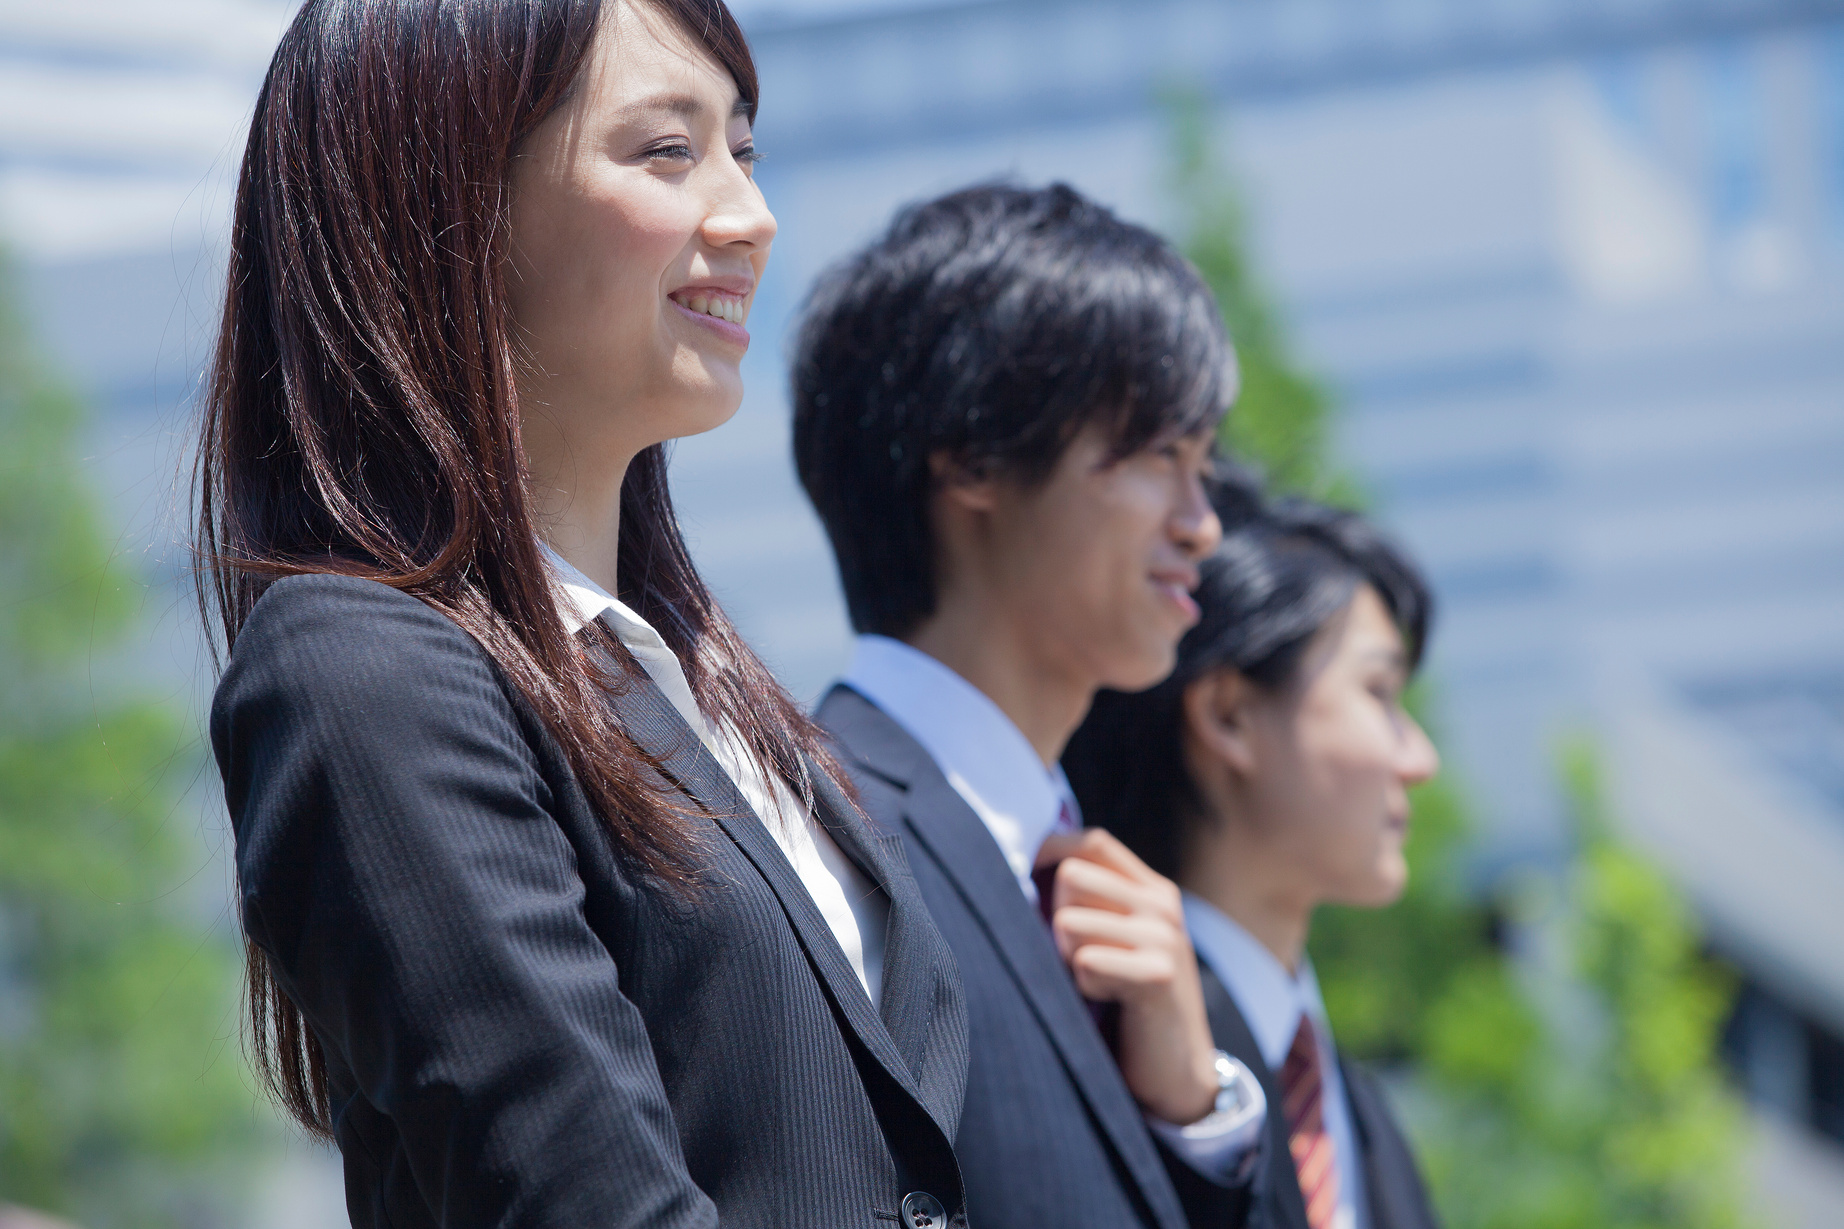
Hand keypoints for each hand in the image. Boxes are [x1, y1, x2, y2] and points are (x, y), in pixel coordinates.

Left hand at [1039, 828, 1218, 1124]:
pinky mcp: (1158, 976)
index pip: (1091, 842)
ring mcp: (1164, 938)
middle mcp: (1162, 906)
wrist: (1174, 1072)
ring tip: (1094, 982)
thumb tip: (1017, 865)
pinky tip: (1106, 1002)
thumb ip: (1084, 902)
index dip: (1050, 856)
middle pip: (1070, 876)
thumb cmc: (1124, 1002)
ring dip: (1066, 958)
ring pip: (1068, 922)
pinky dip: (1082, 987)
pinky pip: (1085, 962)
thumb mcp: (1112, 940)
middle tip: (1074, 957)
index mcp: (1152, 890)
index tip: (1027, 886)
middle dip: (1054, 916)